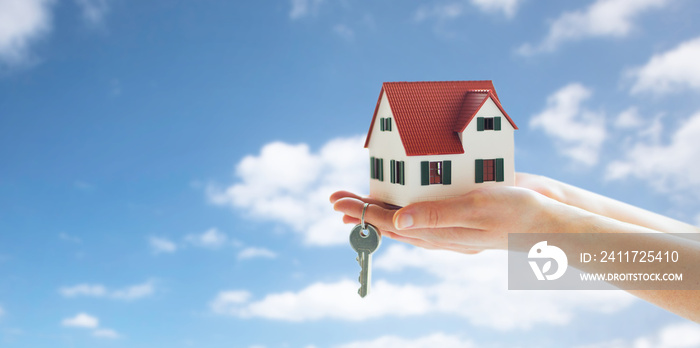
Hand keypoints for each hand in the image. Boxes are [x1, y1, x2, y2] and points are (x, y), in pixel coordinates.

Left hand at [331, 185, 574, 253]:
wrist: (550, 219)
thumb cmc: (516, 212)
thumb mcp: (475, 208)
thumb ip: (436, 215)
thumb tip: (397, 221)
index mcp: (441, 233)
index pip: (391, 224)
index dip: (363, 212)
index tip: (339, 203)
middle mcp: (441, 231)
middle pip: (393, 223)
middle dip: (364, 211)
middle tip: (337, 200)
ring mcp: (451, 224)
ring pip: (408, 219)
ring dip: (383, 207)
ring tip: (362, 198)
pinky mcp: (462, 211)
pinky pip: (427, 211)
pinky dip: (408, 203)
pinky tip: (404, 196)